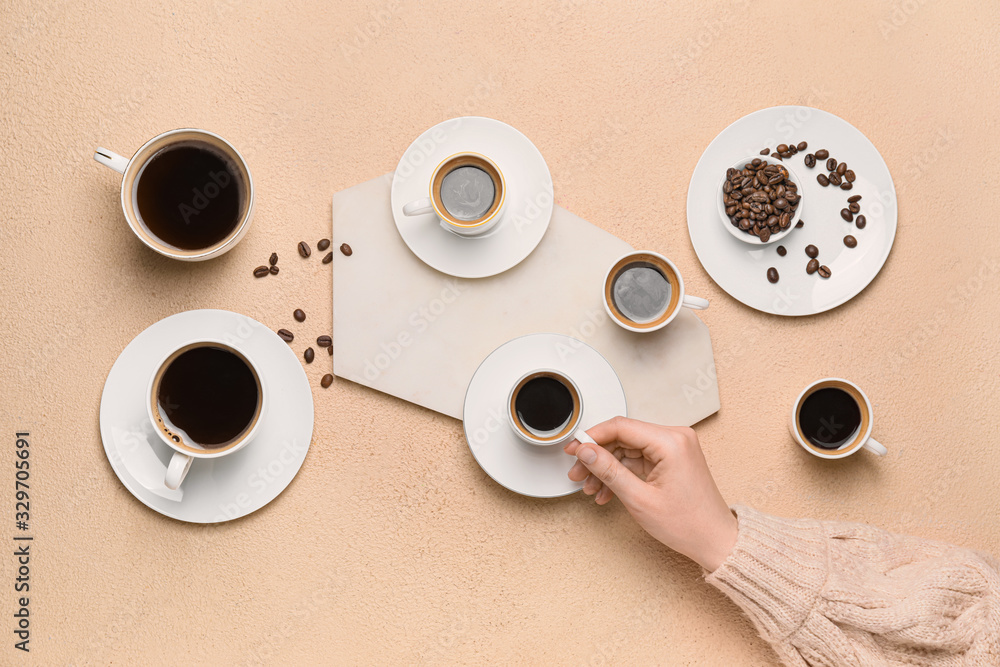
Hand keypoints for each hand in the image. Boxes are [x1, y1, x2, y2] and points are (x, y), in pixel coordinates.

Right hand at [564, 417, 737, 571]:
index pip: (620, 426)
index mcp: (671, 442)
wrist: (714, 541)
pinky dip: (621, 474)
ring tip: (590, 487)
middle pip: (622, 437)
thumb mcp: (639, 499)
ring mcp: (674, 448)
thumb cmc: (689, 524)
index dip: (591, 437)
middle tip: (577, 472)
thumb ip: (609, 470)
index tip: (574, 448)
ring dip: (606, 469)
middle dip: (596, 457)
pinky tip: (607, 491)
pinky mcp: (671, 459)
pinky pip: (638, 459)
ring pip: (627, 450)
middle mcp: (675, 438)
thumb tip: (586, 451)